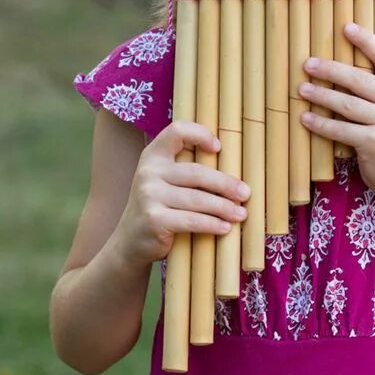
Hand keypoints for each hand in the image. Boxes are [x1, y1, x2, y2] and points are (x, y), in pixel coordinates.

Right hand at [112, 121, 251, 266]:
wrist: (129, 243)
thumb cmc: (159, 207)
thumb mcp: (164, 180)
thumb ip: (186, 168)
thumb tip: (233, 169)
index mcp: (153, 155)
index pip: (177, 131)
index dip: (200, 134)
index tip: (219, 148)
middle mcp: (148, 172)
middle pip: (197, 172)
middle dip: (226, 184)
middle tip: (245, 193)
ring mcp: (149, 196)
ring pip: (197, 199)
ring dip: (224, 207)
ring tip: (241, 213)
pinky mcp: (154, 220)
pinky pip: (191, 220)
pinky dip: (212, 224)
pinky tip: (225, 228)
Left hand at [298, 22, 374, 207]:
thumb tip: (347, 71)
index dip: (366, 41)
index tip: (346, 27)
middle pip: (359, 79)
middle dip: (330, 69)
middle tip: (308, 64)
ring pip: (346, 103)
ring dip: (320, 95)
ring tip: (302, 89)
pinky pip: (340, 129)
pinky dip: (320, 124)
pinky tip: (306, 118)